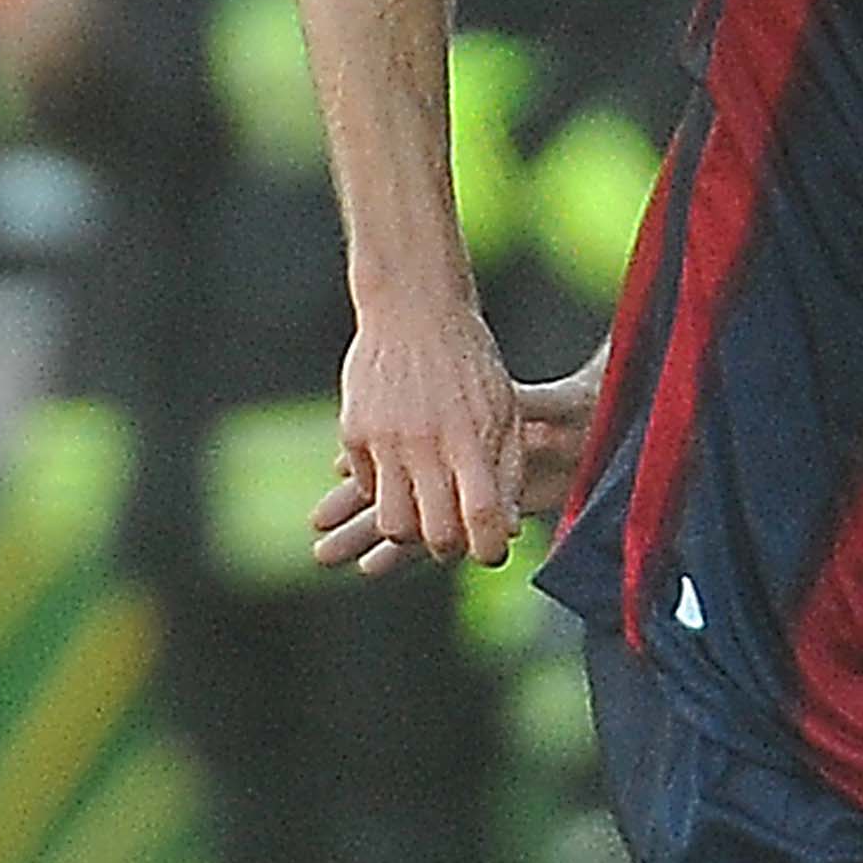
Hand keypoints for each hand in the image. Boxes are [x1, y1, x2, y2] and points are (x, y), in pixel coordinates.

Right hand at [318, 307, 576, 570]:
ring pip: (393, 523)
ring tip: (424, 516)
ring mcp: (385, 440)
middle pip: (435, 534)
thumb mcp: (503, 410)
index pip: (483, 517)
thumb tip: (508, 530)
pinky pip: (367, 488)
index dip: (489, 548)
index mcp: (472, 440)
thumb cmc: (470, 362)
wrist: (414, 308)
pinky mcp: (354, 432)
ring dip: (410, 530)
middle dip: (449, 548)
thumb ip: (507, 470)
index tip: (492, 554)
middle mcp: (427, 445)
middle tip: (456, 540)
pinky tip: (397, 476)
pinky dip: (383, 492)